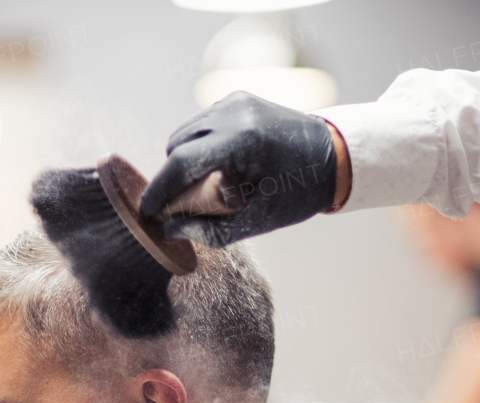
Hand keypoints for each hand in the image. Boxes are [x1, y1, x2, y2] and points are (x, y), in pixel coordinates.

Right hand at [140, 91, 338, 247]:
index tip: (147, 212)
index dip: (158, 190)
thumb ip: (209, 229)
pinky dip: (199, 145)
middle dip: (172, 177)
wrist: (333, 156)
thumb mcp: (255, 220)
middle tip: (181, 204)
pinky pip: (201, 123)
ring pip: (185, 132)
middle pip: (177, 145)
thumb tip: (169, 229)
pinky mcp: (237, 97)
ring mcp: (235, 100)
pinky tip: (217, 164)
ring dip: (184, 160)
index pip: (181, 163)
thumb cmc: (297, 193)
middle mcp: (235, 112)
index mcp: (242, 141)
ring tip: (203, 185)